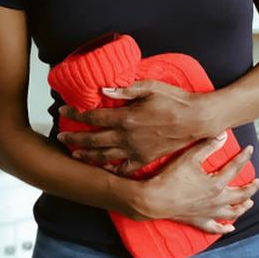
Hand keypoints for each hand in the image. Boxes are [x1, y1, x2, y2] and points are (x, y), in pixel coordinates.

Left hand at [57, 80, 221, 175]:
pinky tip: (103, 168)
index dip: (75, 114)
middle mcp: (127, 137)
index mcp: (126, 117)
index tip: (64, 111)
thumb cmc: (175, 100)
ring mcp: (136, 150)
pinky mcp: (146, 159)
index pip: (92, 117)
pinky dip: (112, 169)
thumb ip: (125, 90)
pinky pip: (125, 168)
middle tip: (60, 136)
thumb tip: (103, 90)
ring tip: (74, 153)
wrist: (197, 120)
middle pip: (93, 139)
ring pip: (104, 156)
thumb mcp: (150, 87)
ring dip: (87, 154)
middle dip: (74, 137)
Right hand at [125, 134, 258, 233]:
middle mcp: (217, 200)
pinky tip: (230, 227)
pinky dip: (225, 228)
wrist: (155, 200)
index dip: (244, 157)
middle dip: (251, 187)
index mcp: (217, 183)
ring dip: (243, 207)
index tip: (249, 149)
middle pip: (240, 194)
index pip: (235, 167)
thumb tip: (223, 136)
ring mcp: (209, 212)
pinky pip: (215, 228)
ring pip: (232, 212)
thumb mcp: (190, 157)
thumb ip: (208, 146)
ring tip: (248, 203)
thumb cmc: (171, 178)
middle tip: (257, 182)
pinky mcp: (199, 221)